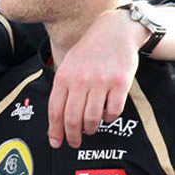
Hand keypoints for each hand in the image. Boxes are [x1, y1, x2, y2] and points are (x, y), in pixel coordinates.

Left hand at [48, 9, 137, 147]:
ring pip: (92, 117)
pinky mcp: (120, 84)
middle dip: (72, 135)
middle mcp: (80, 80)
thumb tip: (57, 116)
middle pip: (72, 117)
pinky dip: (108, 118)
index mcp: (63, 76)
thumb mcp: (68, 64)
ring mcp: (100, 82)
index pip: (55, 110)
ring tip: (89, 130)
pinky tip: (105, 116)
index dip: (55, 130)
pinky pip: (113, 111)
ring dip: (90, 128)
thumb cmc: (88, 50)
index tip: (56, 143)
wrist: (114, 32)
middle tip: (74, 142)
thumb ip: (62, 87)